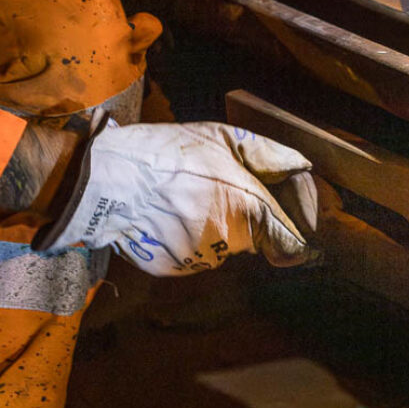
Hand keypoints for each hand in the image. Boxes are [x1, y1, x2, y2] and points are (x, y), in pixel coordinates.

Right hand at [33, 120, 317, 275]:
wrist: (103, 182)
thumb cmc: (164, 153)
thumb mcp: (221, 138)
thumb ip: (270, 157)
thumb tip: (305, 169)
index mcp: (244, 204)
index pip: (289, 239)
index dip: (298, 233)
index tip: (301, 231)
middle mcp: (226, 238)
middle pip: (257, 239)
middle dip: (251, 219)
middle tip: (221, 189)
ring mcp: (199, 258)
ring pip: (227, 247)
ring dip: (219, 227)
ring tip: (188, 197)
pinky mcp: (175, 269)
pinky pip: (199, 255)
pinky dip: (193, 238)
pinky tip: (172, 214)